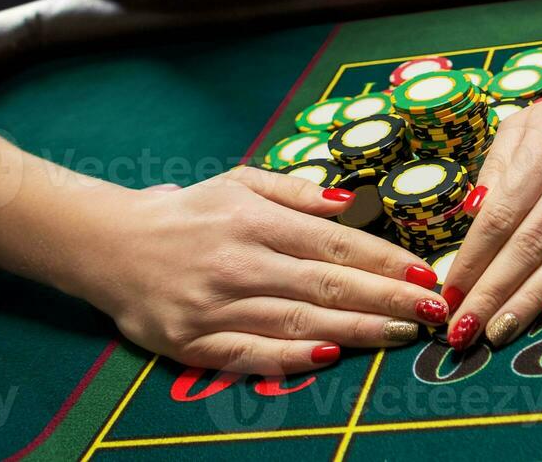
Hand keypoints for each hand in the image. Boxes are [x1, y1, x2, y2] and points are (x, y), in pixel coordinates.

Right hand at [73, 167, 449, 375]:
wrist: (108, 245)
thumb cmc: (190, 212)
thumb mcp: (241, 182)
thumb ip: (298, 193)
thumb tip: (354, 204)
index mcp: (255, 221)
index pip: (335, 245)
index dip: (385, 261)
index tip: (425, 273)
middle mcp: (238, 263)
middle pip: (327, 286)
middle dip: (388, 299)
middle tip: (433, 310)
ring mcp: (215, 306)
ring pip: (299, 322)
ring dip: (358, 330)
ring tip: (403, 333)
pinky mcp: (193, 343)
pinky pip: (253, 355)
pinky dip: (295, 357)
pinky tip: (334, 355)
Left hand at [439, 88, 541, 349]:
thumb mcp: (520, 128)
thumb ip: (494, 171)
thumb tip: (469, 219)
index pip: (502, 214)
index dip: (473, 259)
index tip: (449, 295)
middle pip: (532, 243)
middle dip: (494, 291)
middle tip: (465, 330)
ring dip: (530, 299)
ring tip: (499, 331)